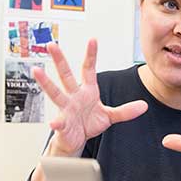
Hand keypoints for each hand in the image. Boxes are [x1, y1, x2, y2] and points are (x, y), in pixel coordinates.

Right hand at [33, 39, 147, 154]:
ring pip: (55, 93)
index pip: (88, 69)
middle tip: (51, 45)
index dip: (91, 55)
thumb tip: (144, 106)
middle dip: (59, 60)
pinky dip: (56, 123)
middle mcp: (74, 96)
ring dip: (46, 82)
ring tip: (37, 71)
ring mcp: (66, 108)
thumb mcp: (109, 116)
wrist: (77, 140)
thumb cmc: (89, 124)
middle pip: (66, 74)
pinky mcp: (63, 124)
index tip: (92, 39)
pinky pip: (59, 122)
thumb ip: (125, 111)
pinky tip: (53, 123)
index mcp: (87, 91)